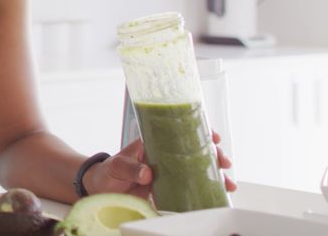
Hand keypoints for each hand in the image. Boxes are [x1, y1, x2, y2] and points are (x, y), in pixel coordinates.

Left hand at [84, 131, 236, 197]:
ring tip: (227, 184)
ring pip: (196, 169)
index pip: (180, 131)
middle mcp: (165, 155)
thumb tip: (148, 173)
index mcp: (153, 143)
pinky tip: (217, 194)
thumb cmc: (107, 172)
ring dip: (214, 175)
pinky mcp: (168, 189)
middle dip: (214, 155)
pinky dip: (204, 190)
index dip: (199, 131)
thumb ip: (130, 168)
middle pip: (195, 150)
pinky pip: (189, 187)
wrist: (100, 190)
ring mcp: (168, 172)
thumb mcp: (116, 167)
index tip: (213, 137)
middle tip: (224, 163)